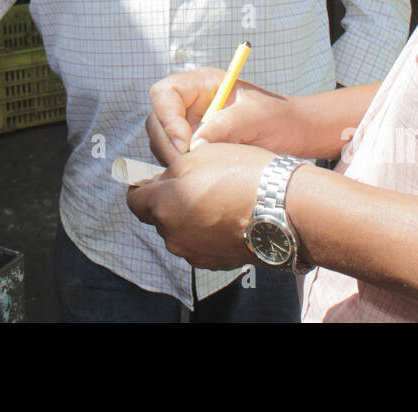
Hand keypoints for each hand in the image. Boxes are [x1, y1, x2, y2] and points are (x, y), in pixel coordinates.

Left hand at [126, 142, 274, 269]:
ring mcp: (194, 252)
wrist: (283, 208)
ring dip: (188, 215)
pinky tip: (227, 215)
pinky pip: (200, 243)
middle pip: (158, 216)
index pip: (134, 200)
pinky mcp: (215, 262)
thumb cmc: (240, 174)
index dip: (143, 186)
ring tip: (216, 198)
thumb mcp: (198, 156)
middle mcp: (173, 235)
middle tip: (194, 182)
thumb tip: (159, 181)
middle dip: (169, 200)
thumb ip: (169, 170)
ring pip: (180, 230)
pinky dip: (206, 230)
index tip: (155, 177)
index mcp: (163, 207)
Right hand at [144, 67, 302, 163]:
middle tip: (189, 166)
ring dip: (174, 159)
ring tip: (202, 171)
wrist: (294, 135)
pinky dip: (182, 169)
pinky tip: (203, 177)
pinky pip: (175, 158)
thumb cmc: (279, 118)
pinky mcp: (193, 147)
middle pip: (157, 120)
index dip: (168, 118)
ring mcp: (189, 126)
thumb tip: (195, 145)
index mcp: (202, 84)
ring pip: (162, 142)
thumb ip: (225, 125)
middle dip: (169, 144)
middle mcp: (190, 103)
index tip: (186, 144)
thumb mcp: (255, 117)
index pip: (165, 94)